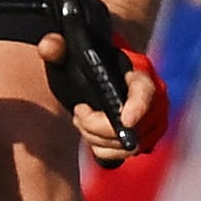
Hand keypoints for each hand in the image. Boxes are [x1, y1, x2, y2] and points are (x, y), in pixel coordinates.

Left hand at [39, 29, 166, 163]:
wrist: (88, 81)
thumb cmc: (81, 65)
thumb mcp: (66, 54)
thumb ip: (56, 47)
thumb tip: (48, 46)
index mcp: (138, 71)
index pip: (146, 90)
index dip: (138, 107)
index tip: (124, 121)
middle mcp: (153, 98)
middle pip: (137, 126)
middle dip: (100, 126)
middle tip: (79, 111)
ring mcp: (152, 121)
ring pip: (131, 145)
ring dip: (98, 138)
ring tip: (82, 120)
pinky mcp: (145, 139)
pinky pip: (127, 154)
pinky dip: (104, 150)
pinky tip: (91, 133)